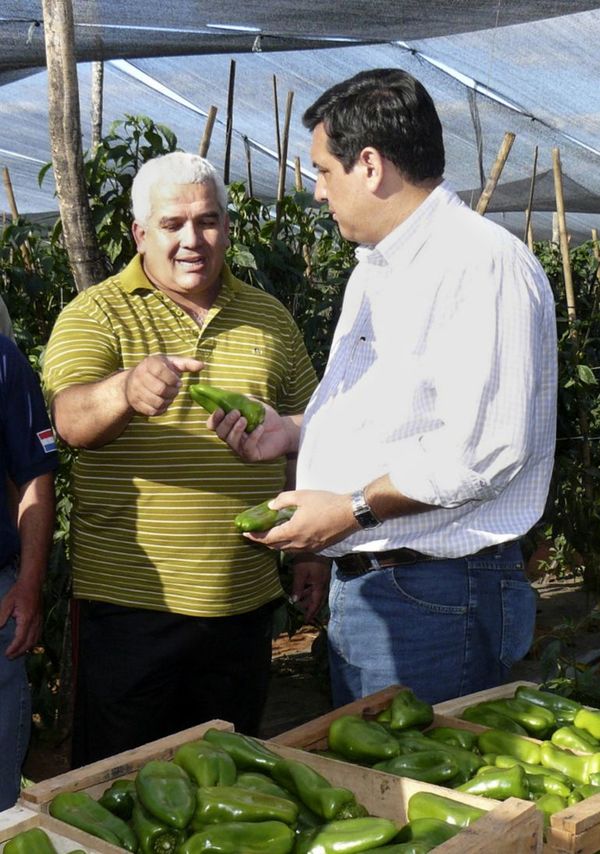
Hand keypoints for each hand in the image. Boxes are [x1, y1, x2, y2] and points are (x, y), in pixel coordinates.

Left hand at [0, 579, 42, 658]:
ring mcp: (39, 621)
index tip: (6, 654)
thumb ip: (1, 617)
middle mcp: (35, 622)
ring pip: (35, 640)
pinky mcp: (40, 620)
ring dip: (26, 649)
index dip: (14, 648)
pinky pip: (38, 635)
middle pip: (29, 642)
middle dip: (20, 652)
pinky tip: (26, 646)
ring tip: (16, 654)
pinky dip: (32, 643)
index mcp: (26, 618)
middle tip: (10, 657)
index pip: (21, 638)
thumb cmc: (18, 593)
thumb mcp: (6, 603)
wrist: (32, 584)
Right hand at [125, 355, 203, 415]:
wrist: (133, 381)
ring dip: (168, 401)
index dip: (173, 380)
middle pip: (160, 389)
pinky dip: (161, 409)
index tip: (179, 382)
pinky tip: (163, 402)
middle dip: (172, 392)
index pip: (161, 372)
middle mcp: (139, 376)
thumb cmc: (158, 370)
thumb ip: (187, 364)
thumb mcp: (171, 363)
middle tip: (175, 391)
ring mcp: (136, 390)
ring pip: (157, 402)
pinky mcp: (136, 403)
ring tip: (169, 396)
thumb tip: (202, 366)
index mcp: (150, 363)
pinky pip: (152, 411)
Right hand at [208, 402, 296, 461]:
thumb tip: (227, 394)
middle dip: (226, 422)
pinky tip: (260, 428)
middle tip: (236, 413)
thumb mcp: (253, 405)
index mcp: (230, 426)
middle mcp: (232, 438)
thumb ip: (240, 400)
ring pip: (231, 441)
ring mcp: (241, 448)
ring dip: (236, 429)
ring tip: (245, 419)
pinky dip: (252, 437)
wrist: (285, 428)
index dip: (214, 419)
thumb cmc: (267, 418)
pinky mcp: (252, 455)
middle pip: (221, 433)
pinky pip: (247, 448)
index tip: (220, 410)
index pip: (214, 425)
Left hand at [242, 489, 358, 552]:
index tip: (245, 534)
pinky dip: (290, 545)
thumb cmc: (326, 503)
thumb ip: (283, 500)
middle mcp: (299, 544)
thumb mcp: (302, 496)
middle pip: (276, 547)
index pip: (268, 538)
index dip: (255, 536)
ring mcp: (310, 548)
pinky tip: (291, 535)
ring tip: (272, 534)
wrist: (350, 514)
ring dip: (277, 544)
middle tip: (257, 534)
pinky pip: (298, 550)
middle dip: (264, 541)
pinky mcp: (318, 548)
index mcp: (293, 531)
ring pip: (287, 550)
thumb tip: (271, 506)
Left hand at [291, 557, 330, 623]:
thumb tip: (294, 601)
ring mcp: (323, 578)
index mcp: (319, 586)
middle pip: (318, 600)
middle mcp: (323, 584)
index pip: (315, 603)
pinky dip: (310, 590)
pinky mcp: (322, 572)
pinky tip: (303, 588)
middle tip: (302, 613)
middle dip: (311, 607)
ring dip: (309, 598)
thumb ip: (297, 587)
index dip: (311, 612)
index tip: (306, 621)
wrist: (318, 545)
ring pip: (317, 592)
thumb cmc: (308, 559)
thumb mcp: (300, 573)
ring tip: (299, 602)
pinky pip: (316, 586)